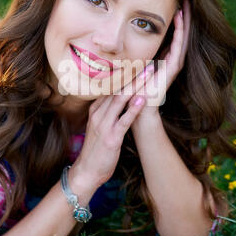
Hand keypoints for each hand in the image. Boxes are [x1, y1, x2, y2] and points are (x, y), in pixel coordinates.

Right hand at [73, 71, 149, 187]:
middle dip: (133, 77)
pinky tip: (143, 100)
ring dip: (136, 87)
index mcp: (96, 110)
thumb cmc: (96, 150)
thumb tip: (119, 101)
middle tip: (148, 64)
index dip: (126, 76)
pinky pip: (123, 120)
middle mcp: (99, 114)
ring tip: (148, 75)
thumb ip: (107, 112)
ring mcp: (104, 125)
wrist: (87, 172)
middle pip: (117, 90)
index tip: (139, 65)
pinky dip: (133, 109)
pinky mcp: (112, 138)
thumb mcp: (99, 126)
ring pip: (120, 101)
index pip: (112, 88)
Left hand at [128, 0, 190, 121]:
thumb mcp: (133, 65)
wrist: (138, 108)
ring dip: (184, 19)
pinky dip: (180, 30)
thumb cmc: (132, 89)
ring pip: (183, 36)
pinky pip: (179, 44)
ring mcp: (174, 63)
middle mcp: (171, 59)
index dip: (174, 19)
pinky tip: (179, 16)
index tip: (173, 2)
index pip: (172, 34)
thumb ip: (132, 53)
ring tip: (185, 2)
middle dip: (183, 15)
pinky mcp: (173, 67)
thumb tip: (119, 38)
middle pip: (181, 32)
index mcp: (164, 58)